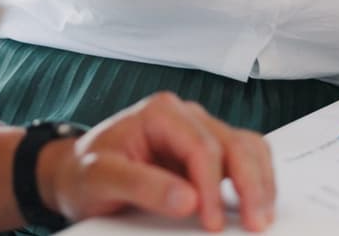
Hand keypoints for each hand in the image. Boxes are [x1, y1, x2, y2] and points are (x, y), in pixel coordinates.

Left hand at [40, 92, 275, 231]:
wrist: (77, 174)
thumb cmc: (86, 173)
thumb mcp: (100, 180)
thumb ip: (140, 186)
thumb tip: (188, 199)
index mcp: (159, 113)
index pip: (200, 146)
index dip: (212, 187)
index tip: (211, 224)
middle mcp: (184, 116)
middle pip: (233, 144)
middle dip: (249, 185)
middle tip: (254, 226)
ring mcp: (199, 132)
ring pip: (247, 147)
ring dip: (261, 182)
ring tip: (260, 220)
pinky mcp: (209, 153)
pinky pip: (246, 158)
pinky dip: (259, 180)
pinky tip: (257, 207)